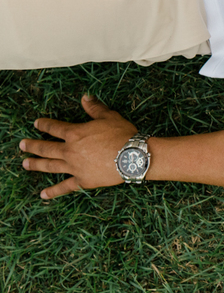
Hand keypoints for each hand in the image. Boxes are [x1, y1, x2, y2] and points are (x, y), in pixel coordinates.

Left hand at [19, 95, 136, 199]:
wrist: (132, 156)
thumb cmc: (122, 134)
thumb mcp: (109, 116)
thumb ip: (95, 108)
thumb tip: (85, 97)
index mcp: (75, 134)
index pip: (55, 128)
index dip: (44, 124)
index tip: (36, 123)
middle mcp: (70, 151)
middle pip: (46, 148)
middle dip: (32, 145)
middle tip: (22, 145)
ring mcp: (74, 167)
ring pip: (50, 166)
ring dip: (36, 165)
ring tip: (25, 164)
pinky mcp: (82, 181)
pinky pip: (64, 187)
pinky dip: (53, 191)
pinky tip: (42, 195)